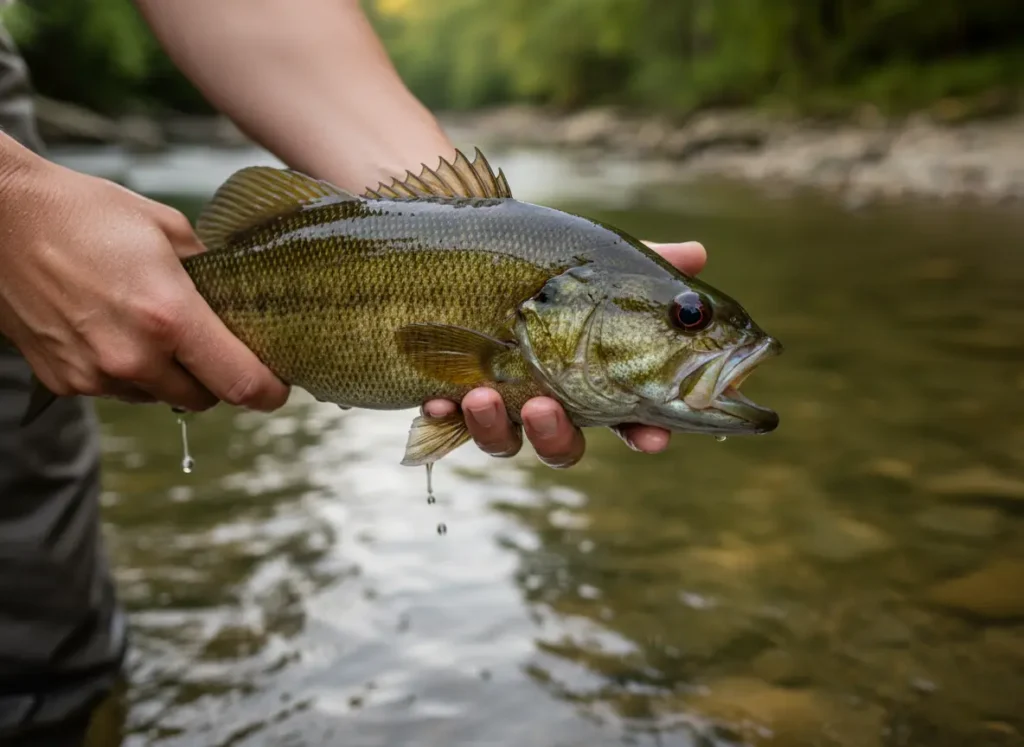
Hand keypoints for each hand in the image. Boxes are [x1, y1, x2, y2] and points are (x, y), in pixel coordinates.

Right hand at [0, 137, 288, 412]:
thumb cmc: (82, 213)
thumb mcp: (166, 228)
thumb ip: (210, 272)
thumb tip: (237, 299)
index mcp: (169, 317)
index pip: (240, 382)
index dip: (269, 391)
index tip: (279, 387)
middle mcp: (133, 357)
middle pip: (204, 399)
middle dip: (217, 378)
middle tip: (214, 345)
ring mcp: (95, 375)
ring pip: (160, 396)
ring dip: (170, 375)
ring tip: (152, 327)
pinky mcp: (65, 382)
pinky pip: (118, 391)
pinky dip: (128, 372)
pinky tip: (114, 330)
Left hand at [422, 240, 707, 467]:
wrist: (460, 250)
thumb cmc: (538, 263)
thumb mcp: (591, 261)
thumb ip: (642, 264)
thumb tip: (697, 254)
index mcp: (592, 380)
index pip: (629, 418)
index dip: (645, 432)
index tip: (653, 437)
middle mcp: (549, 400)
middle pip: (564, 442)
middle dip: (555, 434)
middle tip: (542, 406)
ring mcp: (501, 403)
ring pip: (506, 441)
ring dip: (496, 427)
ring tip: (481, 393)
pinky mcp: (455, 399)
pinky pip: (449, 424)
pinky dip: (443, 416)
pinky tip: (436, 399)